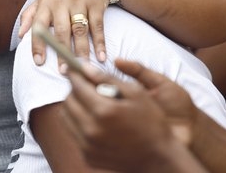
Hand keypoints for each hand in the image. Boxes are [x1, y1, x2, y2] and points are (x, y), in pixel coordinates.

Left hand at [20, 0, 112, 64]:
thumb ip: (30, 15)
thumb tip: (20, 35)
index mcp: (46, 3)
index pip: (38, 25)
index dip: (37, 44)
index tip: (38, 62)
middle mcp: (61, 2)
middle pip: (61, 30)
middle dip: (62, 51)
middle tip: (63, 70)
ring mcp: (79, 2)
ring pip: (80, 30)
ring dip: (81, 50)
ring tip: (82, 67)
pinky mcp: (96, 3)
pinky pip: (97, 26)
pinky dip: (100, 42)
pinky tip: (101, 56)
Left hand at [62, 59, 196, 170]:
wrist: (158, 158)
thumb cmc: (151, 122)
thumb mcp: (136, 93)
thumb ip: (108, 78)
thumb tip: (85, 67)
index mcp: (104, 111)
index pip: (77, 86)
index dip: (74, 74)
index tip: (72, 67)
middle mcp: (91, 129)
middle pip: (68, 101)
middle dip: (74, 89)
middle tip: (84, 85)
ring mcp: (88, 145)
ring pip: (66, 117)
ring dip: (74, 105)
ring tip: (89, 101)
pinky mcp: (87, 155)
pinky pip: (73, 132)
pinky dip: (78, 122)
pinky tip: (93, 119)